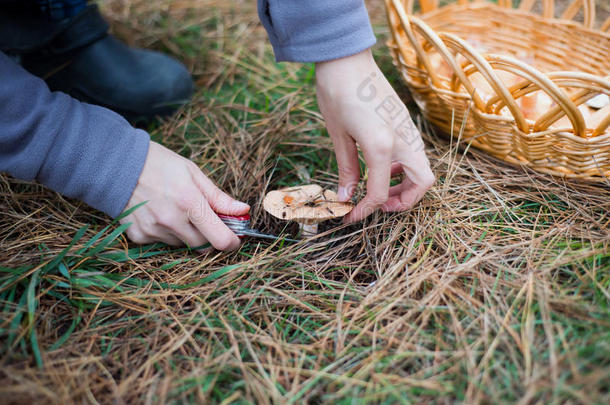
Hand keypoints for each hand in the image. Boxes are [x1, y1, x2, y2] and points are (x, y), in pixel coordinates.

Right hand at [120, 141, 249, 250]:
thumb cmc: (159, 164)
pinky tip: (159, 213)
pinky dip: (166, 233)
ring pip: (183, 244)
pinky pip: (162, 243)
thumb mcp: (193, 173)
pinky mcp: (139, 237)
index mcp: (189, 202)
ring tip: (176, 210)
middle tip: (204, 218)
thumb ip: (218, 197)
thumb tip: (243, 210)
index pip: (220, 239)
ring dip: (187, 234)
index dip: (232, 242)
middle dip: (209, 235)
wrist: (116, 164)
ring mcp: (154, 230)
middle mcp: (171, 220)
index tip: (235, 238)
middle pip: (203, 245)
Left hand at [315, 49, 434, 221]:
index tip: (350, 215)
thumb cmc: (337, 93)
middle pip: (422, 183)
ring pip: (423, 168)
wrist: (345, 58)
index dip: (365, 210)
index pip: (380, 192)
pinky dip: (405, 167)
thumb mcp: (338, 136)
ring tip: (379, 187)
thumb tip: (345, 196)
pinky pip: (415, 152)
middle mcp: (403, 138)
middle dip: (404, 201)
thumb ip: (346, 169)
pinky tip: (382, 166)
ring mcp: (408, 128)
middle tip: (378, 204)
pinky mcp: (405, 121)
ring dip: (406, 185)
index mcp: (382, 145)